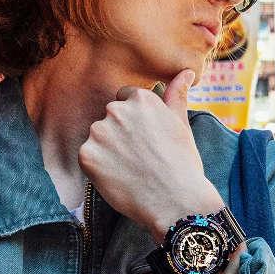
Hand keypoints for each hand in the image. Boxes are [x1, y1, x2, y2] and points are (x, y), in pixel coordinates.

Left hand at [78, 69, 222, 238]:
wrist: (175, 201)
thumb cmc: (182, 165)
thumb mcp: (182, 125)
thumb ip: (177, 96)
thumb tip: (187, 72)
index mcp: (140, 99)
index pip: (124, 100)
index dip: (134, 123)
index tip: (145, 140)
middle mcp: (116, 110)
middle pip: (109, 119)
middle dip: (119, 135)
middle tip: (140, 158)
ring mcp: (99, 133)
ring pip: (97, 139)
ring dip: (107, 151)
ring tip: (130, 170)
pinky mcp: (87, 155)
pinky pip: (87, 158)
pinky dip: (98, 169)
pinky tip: (119, 179)